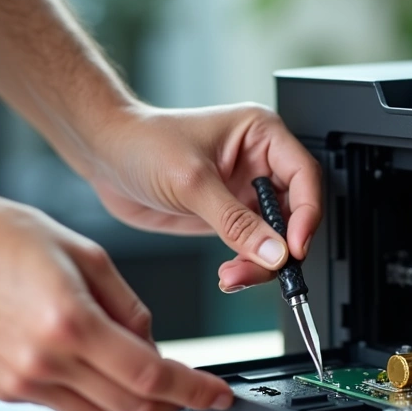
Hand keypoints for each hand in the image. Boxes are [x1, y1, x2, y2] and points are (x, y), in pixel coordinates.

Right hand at [0, 192, 233, 410]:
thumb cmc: (1, 237)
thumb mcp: (86, 255)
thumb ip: (128, 307)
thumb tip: (153, 346)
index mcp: (72, 323)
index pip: (150, 376)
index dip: (192, 390)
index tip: (217, 395)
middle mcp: (46, 362)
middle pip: (131, 408)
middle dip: (171, 403)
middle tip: (190, 390)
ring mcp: (22, 382)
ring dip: (134, 407)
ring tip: (145, 378)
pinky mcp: (5, 389)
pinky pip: (66, 407)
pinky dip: (95, 397)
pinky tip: (96, 369)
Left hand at [84, 103, 321, 292]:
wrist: (105, 157)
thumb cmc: (142, 143)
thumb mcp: (192, 182)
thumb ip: (235, 222)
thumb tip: (274, 253)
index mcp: (262, 135)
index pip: (304, 176)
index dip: (307, 214)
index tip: (295, 247)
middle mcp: (259, 163)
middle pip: (294, 212)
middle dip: (281, 246)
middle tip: (266, 269)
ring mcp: (243, 192)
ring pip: (274, 237)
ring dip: (260, 263)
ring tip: (234, 275)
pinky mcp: (228, 217)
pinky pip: (251, 248)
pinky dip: (245, 267)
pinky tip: (229, 274)